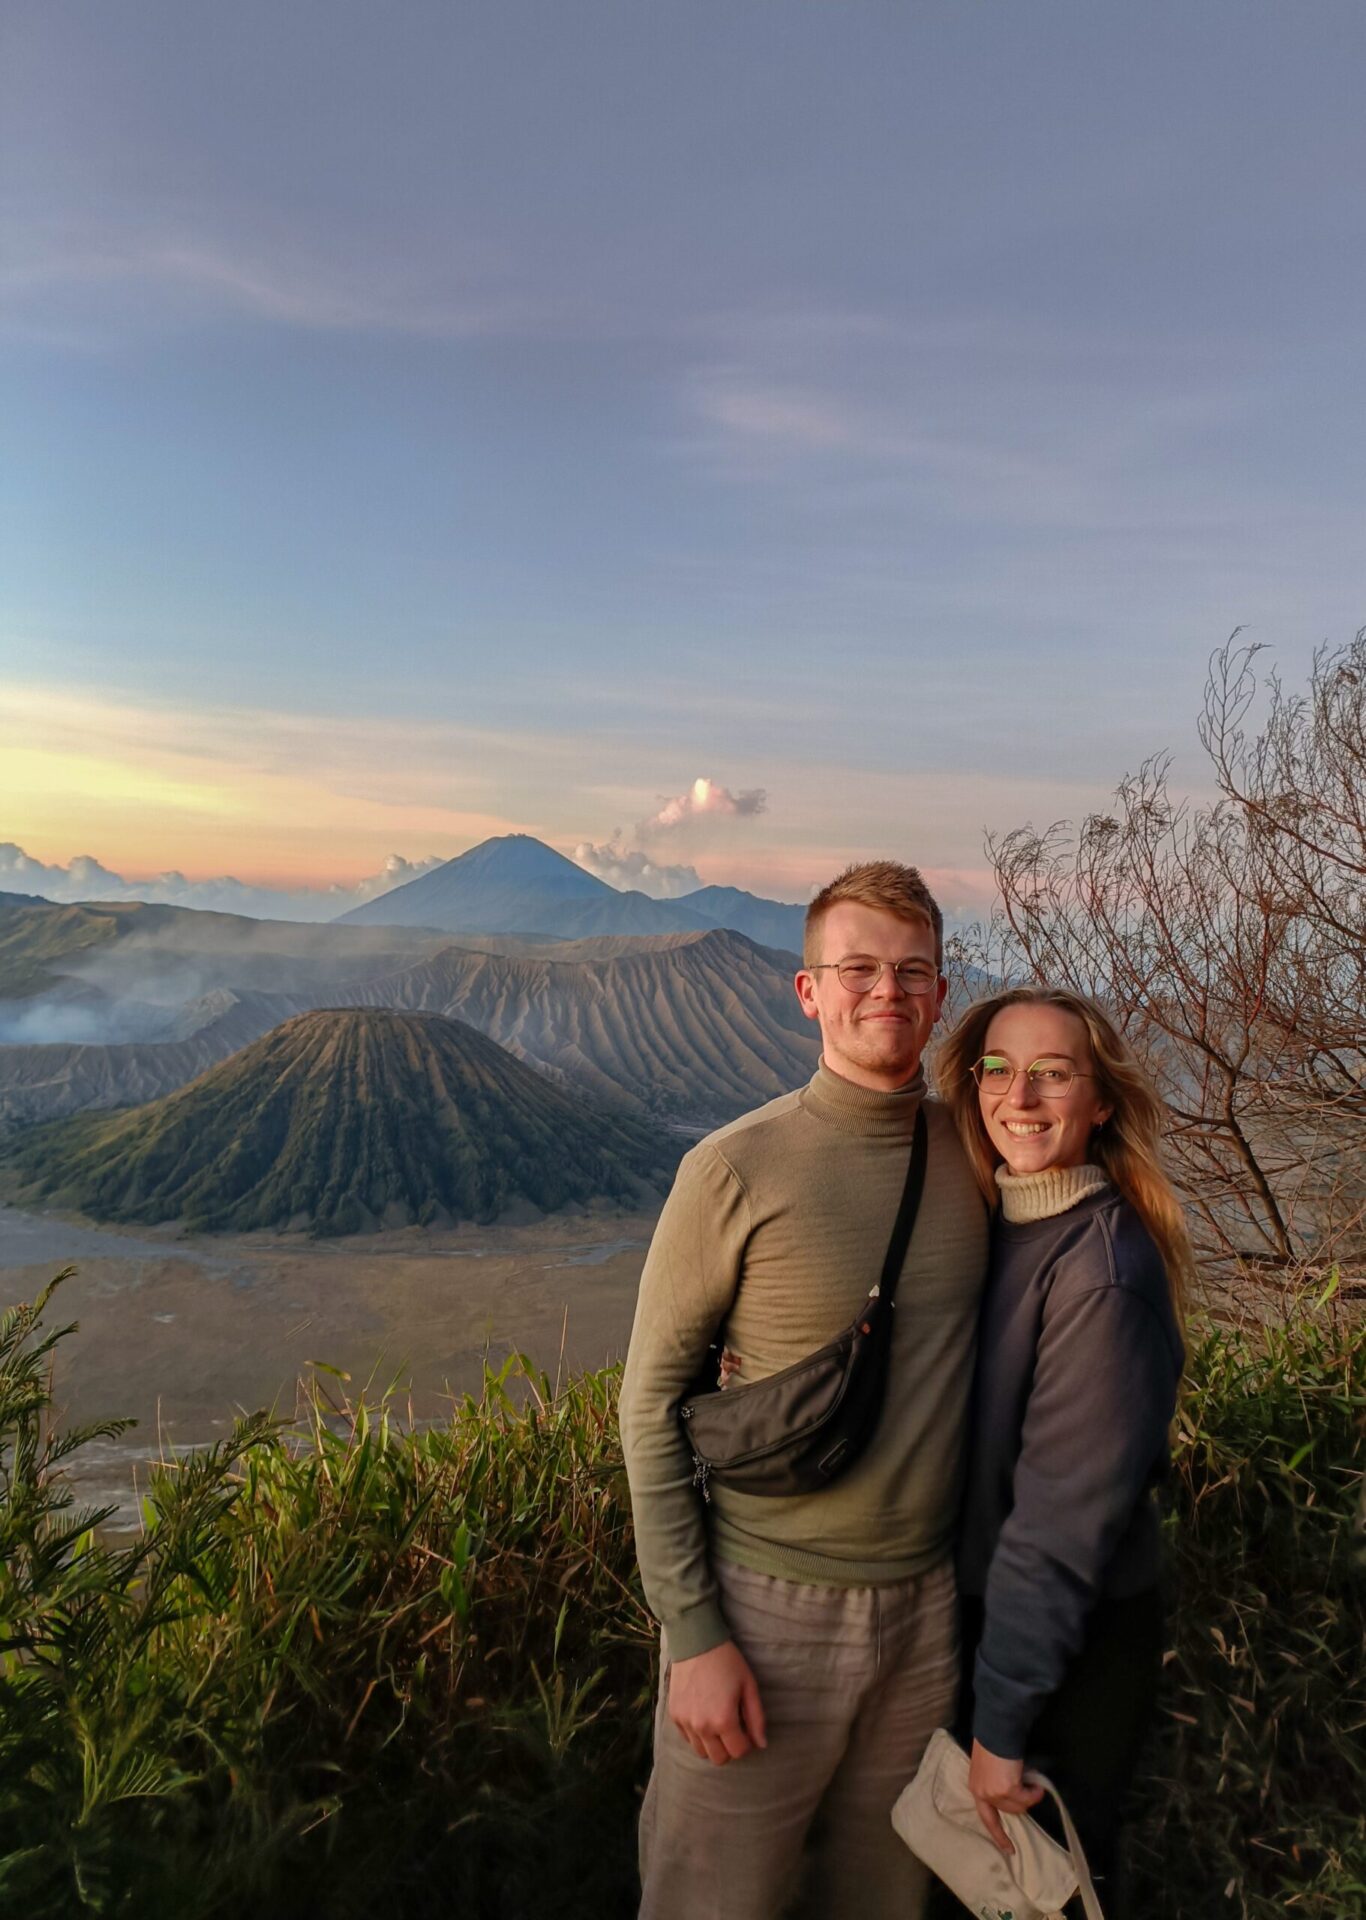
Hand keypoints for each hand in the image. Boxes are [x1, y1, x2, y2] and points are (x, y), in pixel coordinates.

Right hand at [667, 1639, 767, 1766]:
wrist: (696, 1642)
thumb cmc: (727, 1662)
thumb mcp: (748, 1686)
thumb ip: (756, 1718)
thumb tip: (761, 1744)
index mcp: (723, 1720)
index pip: (739, 1752)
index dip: (746, 1743)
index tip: (746, 1728)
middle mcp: (702, 1727)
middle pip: (719, 1759)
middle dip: (729, 1747)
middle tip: (733, 1727)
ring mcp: (685, 1722)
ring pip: (702, 1752)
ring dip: (712, 1744)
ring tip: (717, 1722)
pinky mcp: (674, 1715)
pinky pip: (687, 1739)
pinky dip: (697, 1734)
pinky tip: (703, 1715)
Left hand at [968, 1738, 1043, 1852]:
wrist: (997, 1732)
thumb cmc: (993, 1744)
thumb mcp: (988, 1768)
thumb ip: (994, 1782)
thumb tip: (1012, 1792)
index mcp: (976, 1788)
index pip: (987, 1818)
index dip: (998, 1835)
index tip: (1009, 1850)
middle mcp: (983, 1794)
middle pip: (1009, 1811)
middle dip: (1022, 1802)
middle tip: (1030, 1789)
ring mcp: (995, 1793)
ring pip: (1020, 1807)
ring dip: (1029, 1796)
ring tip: (1032, 1783)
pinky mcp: (1008, 1789)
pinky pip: (1027, 1799)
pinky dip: (1034, 1793)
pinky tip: (1036, 1784)